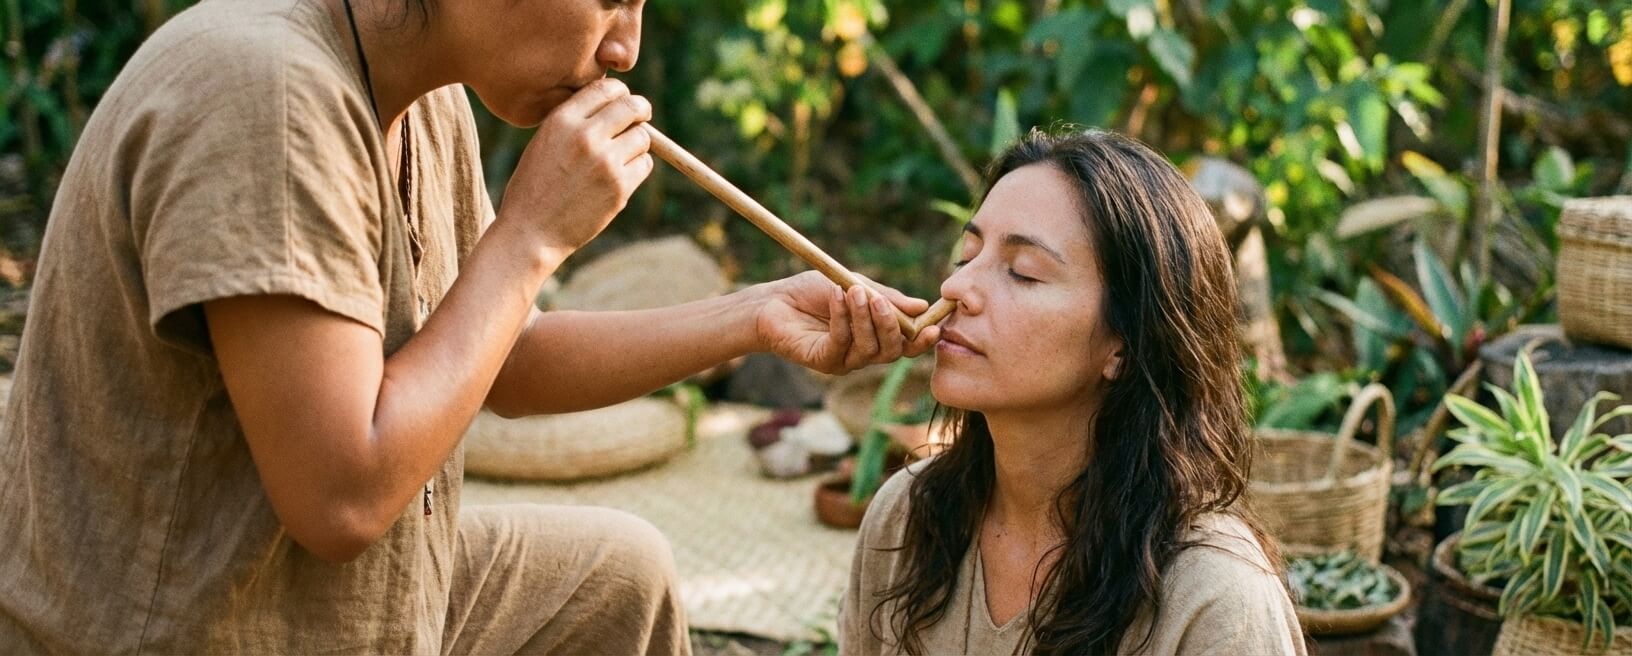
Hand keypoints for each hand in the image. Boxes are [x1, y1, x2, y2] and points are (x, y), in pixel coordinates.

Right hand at [496, 78, 653, 252]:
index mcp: (562, 120)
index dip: (621, 93)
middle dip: (640, 111)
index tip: (623, 102)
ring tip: (620, 155)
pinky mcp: (619, 187)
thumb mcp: (545, 142)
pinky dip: (638, 167)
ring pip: (643, 137)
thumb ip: (576, 121)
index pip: (607, 88)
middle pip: (633, 107)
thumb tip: (616, 106)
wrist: (531, 231)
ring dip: (638, 143)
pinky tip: (620, 176)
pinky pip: (644, 165)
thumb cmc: (535, 186)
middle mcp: (585, 136)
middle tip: (640, 117)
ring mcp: (605, 162)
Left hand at [755, 271, 940, 374]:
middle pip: (891, 351)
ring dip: (864, 318)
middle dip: (890, 325)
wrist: (773, 301)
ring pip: (869, 348)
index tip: (933, 326)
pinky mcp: (824, 362)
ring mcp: (844, 361)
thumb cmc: (812, 292)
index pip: (906, 344)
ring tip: (854, 292)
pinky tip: (837, 297)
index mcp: (875, 335)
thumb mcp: (855, 284)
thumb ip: (886, 297)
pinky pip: (841, 344)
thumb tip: (922, 306)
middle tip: (878, 300)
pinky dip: (842, 319)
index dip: (921, 340)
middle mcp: (863, 353)